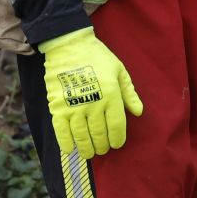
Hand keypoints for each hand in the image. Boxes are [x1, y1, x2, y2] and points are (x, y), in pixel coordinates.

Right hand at [39, 27, 143, 159]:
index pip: (116, 127)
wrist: (69, 45)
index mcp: (111, 96)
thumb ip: (129, 92)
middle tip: (102, 148)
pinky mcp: (57, 107)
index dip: (117, 139)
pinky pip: (61, 131)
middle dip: (102, 145)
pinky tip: (70, 149)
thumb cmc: (97, 56)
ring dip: (86, 148)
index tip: (116, 144)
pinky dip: (66, 143)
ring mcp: (74, 107)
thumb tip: (138, 112)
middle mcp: (94, 104)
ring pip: (82, 136)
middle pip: (99, 135)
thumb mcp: (119, 70)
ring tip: (89, 152)